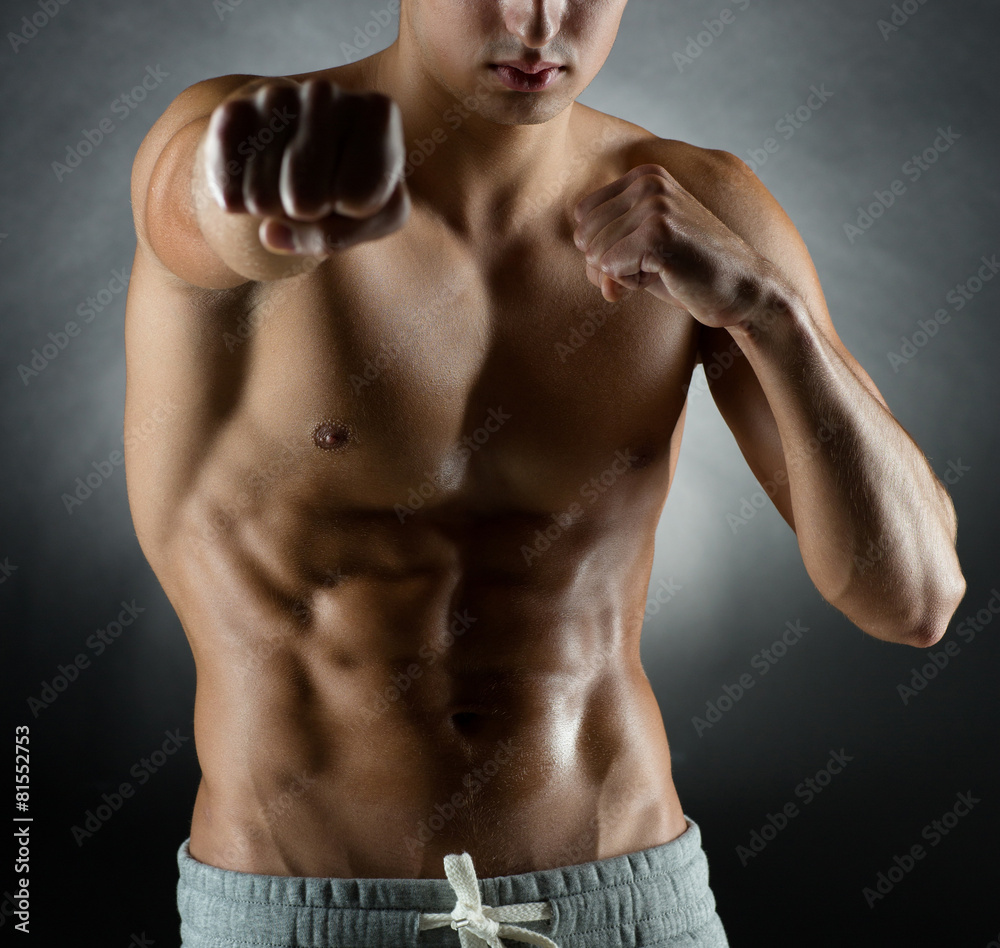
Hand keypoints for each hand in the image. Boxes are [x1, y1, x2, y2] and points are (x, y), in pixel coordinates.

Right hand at [201, 77, 409, 256]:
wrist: (311, 155)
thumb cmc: (356, 189)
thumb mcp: (371, 221)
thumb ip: (333, 237)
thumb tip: (270, 233)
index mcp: (378, 112)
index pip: (358, 199)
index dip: (353, 214)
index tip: (357, 193)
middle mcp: (325, 93)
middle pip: (306, 202)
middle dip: (309, 214)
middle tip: (319, 191)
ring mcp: (275, 96)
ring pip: (263, 200)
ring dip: (274, 209)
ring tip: (289, 182)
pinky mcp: (233, 111)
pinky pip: (228, 188)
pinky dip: (238, 202)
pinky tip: (256, 180)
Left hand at [572, 163, 776, 327]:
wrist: (743, 290)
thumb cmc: (690, 274)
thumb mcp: (639, 255)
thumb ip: (602, 254)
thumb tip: (590, 268)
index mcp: (644, 176)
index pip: (582, 216)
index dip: (604, 248)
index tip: (644, 253)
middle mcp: (648, 182)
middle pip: (584, 236)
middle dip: (612, 264)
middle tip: (656, 265)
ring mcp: (654, 205)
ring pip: (595, 254)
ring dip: (624, 275)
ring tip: (664, 268)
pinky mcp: (657, 234)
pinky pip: (609, 268)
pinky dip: (631, 283)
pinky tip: (666, 275)